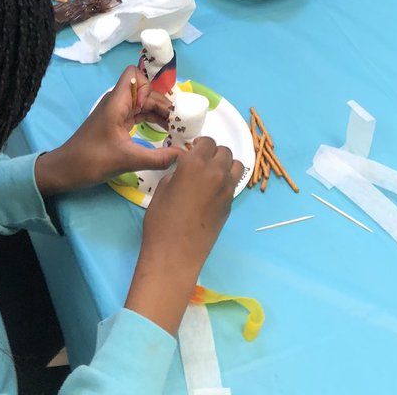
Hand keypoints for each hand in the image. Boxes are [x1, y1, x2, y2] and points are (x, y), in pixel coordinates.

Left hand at [35, 67, 181, 196]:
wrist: (66, 170)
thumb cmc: (92, 160)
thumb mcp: (127, 159)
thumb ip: (157, 158)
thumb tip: (185, 155)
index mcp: (116, 102)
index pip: (134, 75)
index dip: (151, 85)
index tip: (164, 108)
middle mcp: (117, 103)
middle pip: (145, 91)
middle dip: (163, 103)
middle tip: (182, 122)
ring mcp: (117, 113)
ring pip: (143, 104)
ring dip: (160, 113)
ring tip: (178, 128)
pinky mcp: (117, 124)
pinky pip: (138, 115)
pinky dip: (152, 120)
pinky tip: (165, 132)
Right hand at [127, 139, 241, 335]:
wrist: (176, 254)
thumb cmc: (161, 221)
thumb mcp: (162, 189)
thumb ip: (177, 172)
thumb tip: (185, 170)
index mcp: (194, 164)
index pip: (207, 142)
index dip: (199, 145)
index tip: (192, 151)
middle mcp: (215, 172)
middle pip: (224, 151)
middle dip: (213, 153)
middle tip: (201, 162)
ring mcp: (226, 190)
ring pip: (235, 165)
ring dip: (225, 165)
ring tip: (211, 174)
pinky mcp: (230, 206)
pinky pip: (233, 184)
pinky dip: (226, 181)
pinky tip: (212, 191)